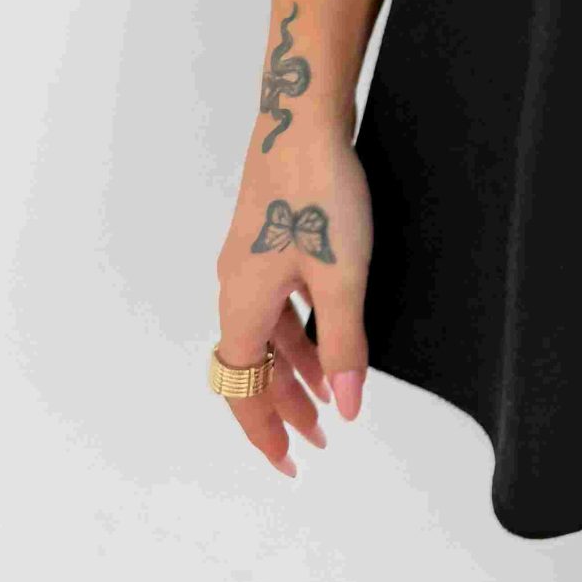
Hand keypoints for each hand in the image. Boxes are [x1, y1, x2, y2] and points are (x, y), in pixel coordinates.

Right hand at [213, 133, 371, 478]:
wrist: (302, 118)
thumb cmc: (318, 194)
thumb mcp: (342, 277)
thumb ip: (344, 345)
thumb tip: (345, 407)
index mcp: (243, 305)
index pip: (242, 390)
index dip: (264, 431)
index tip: (288, 463)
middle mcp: (235, 287)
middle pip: (253, 366)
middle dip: (283, 406)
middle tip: (318, 437)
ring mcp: (249, 260)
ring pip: (268, 334)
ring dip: (296, 369)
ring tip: (330, 395)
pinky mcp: (267, 236)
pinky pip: (277, 303)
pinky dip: (300, 330)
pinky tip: (327, 331)